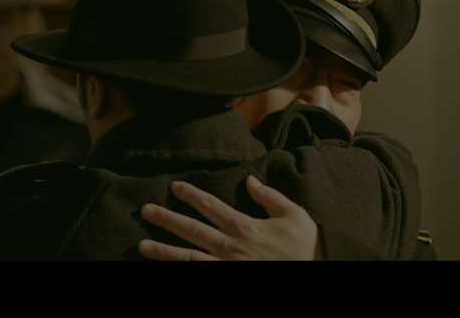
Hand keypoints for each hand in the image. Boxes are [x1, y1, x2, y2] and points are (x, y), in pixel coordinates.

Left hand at [138, 175, 323, 260]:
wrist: (317, 268)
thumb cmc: (306, 245)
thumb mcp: (293, 214)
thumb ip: (269, 197)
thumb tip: (250, 180)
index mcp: (246, 228)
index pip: (211, 207)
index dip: (191, 195)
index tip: (174, 187)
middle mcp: (231, 248)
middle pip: (192, 231)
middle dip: (166, 220)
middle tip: (145, 211)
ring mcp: (228, 268)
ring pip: (189, 259)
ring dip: (164, 252)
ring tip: (142, 246)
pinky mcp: (229, 279)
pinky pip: (200, 275)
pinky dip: (182, 272)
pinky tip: (167, 269)